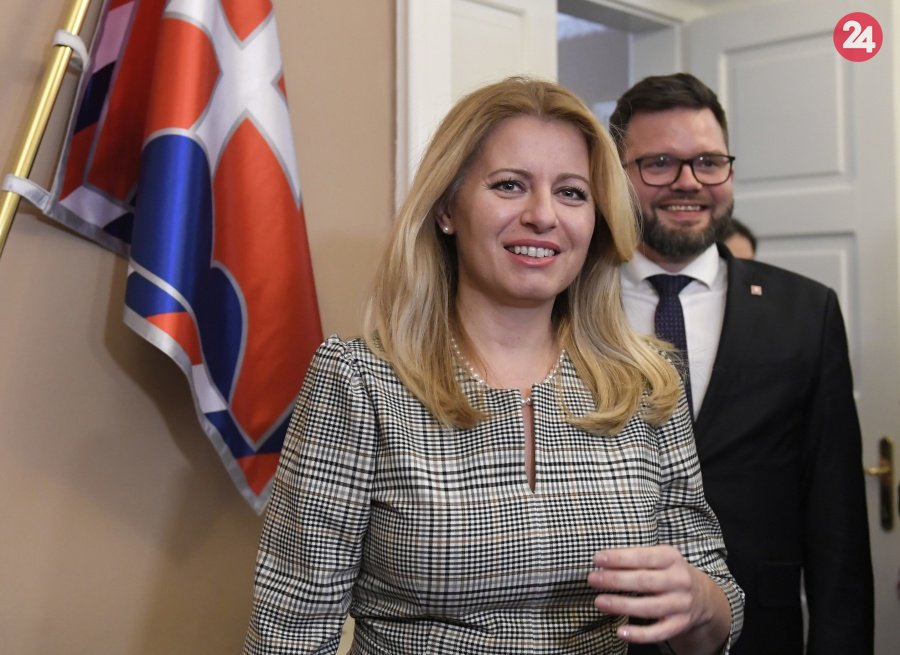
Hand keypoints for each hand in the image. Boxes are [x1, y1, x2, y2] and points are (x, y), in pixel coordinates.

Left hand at [587, 545, 726, 647]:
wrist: (702, 596)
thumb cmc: (668, 572)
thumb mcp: (659, 557)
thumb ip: (635, 557)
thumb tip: (603, 562)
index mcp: (671, 557)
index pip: (642, 557)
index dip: (619, 558)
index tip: (597, 559)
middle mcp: (679, 580)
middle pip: (643, 582)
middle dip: (615, 580)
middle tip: (592, 579)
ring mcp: (680, 604)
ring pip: (648, 607)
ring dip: (621, 605)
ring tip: (599, 602)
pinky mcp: (679, 624)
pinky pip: (658, 632)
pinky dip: (639, 634)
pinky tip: (620, 632)